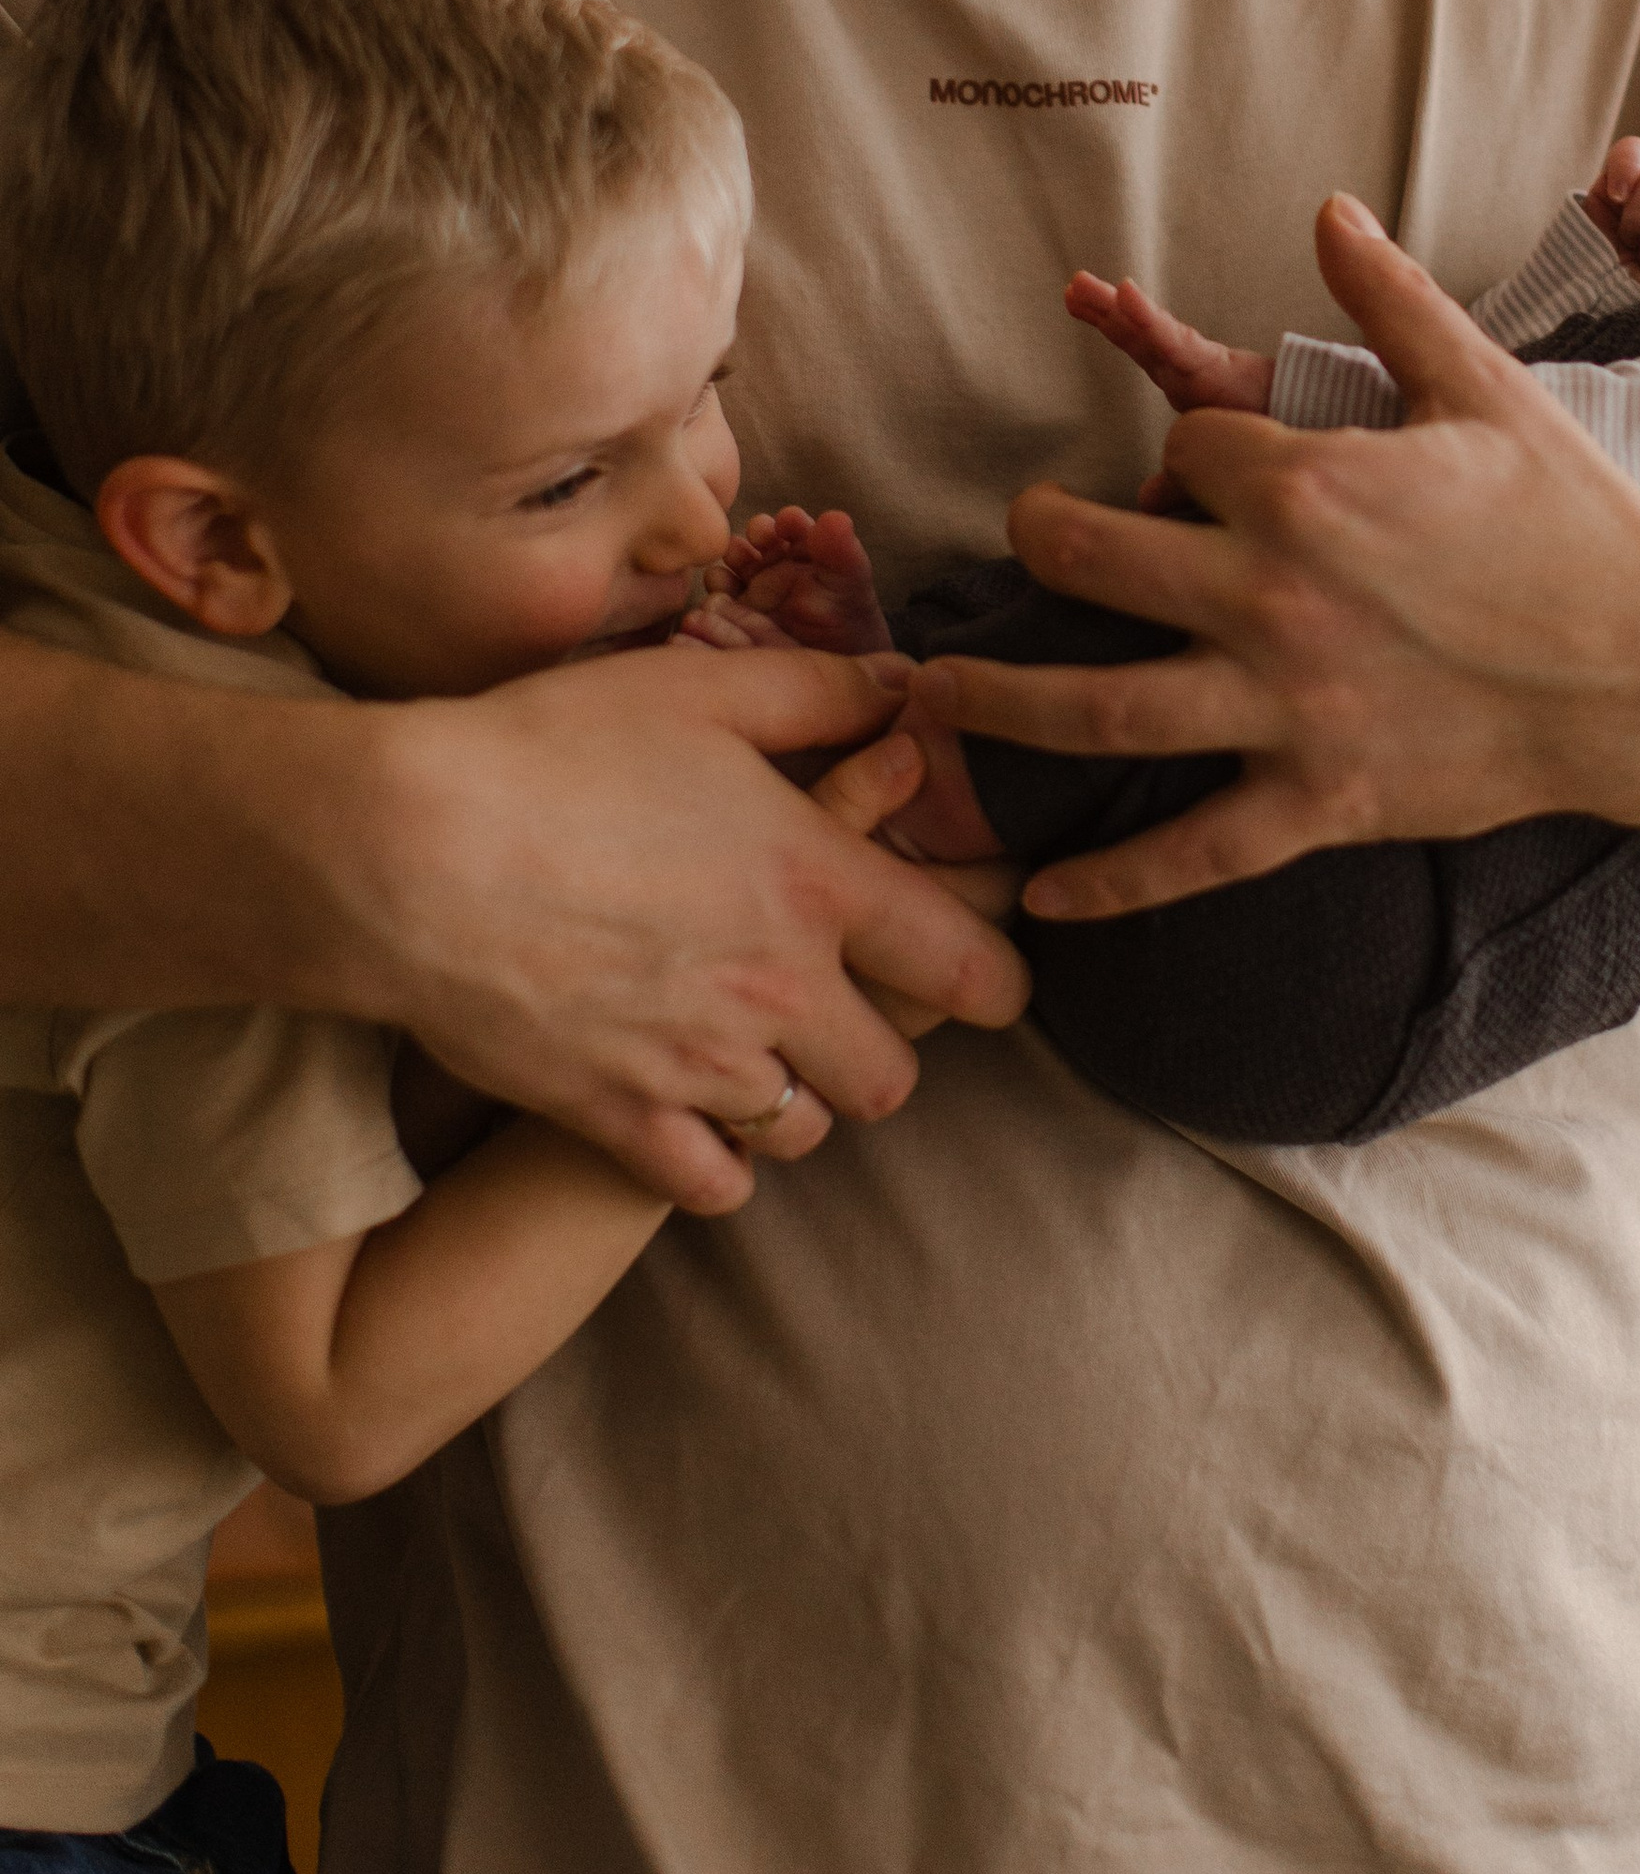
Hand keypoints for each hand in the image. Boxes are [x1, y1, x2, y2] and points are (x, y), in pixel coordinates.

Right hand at [354, 642, 1026, 1209]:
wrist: (407, 852)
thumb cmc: (552, 750)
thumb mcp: (698, 688)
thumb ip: (819, 692)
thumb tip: (908, 692)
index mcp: (818, 885)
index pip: (969, 968)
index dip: (997, 978)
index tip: (992, 980)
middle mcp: (778, 992)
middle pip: (893, 1076)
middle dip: (881, 1046)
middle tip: (842, 1005)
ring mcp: (698, 1068)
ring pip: (805, 1131)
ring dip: (797, 1099)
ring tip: (756, 1049)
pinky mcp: (616, 1119)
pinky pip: (713, 1185)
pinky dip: (715, 1160)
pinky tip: (691, 1111)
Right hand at [689, 505, 892, 654]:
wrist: (836, 664)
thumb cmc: (848, 616)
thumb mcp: (851, 582)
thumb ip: (843, 550)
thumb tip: (834, 517)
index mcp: (800, 547)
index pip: (790, 525)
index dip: (788, 522)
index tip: (788, 522)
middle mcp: (768, 563)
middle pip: (750, 543)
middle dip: (750, 541)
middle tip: (756, 541)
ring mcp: (746, 589)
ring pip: (728, 569)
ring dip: (727, 568)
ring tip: (731, 574)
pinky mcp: (730, 615)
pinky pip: (716, 602)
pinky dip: (715, 598)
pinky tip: (719, 601)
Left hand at [909, 197, 1639, 917]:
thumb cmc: (1575, 520)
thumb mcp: (1485, 388)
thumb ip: (1390, 298)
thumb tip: (1326, 210)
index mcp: (1310, 487)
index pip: (1185, 446)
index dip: (1185, 446)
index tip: (1200, 463)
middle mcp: (1275, 596)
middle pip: (1094, 561)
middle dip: (1036, 540)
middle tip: (1019, 537)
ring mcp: (1290, 708)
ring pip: (1104, 712)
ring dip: (1001, 704)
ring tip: (930, 697)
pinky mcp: (1320, 801)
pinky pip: (1194, 853)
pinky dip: (1112, 883)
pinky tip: (1042, 898)